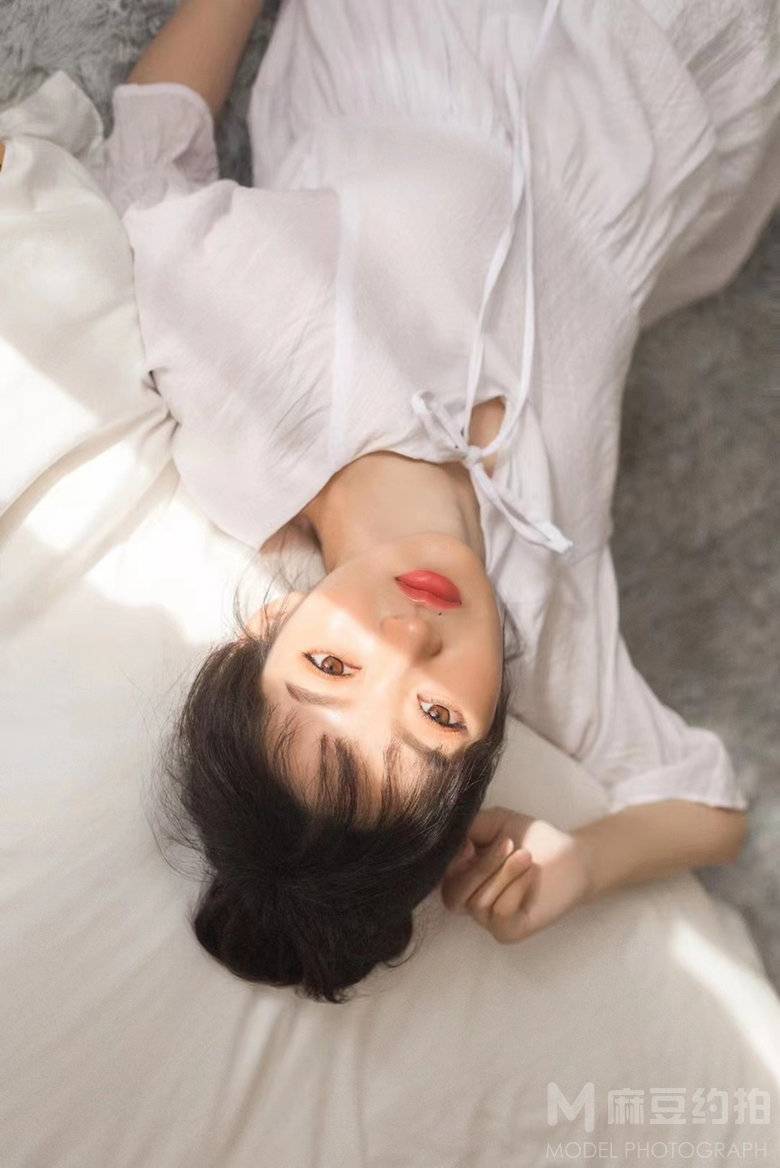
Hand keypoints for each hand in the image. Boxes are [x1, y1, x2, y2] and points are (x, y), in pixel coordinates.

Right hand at [440, 805, 592, 943]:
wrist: (571, 856)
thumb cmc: (530, 838)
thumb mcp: (494, 823)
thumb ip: (467, 828)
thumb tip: (453, 844)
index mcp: (462, 876)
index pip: (440, 879)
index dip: (452, 863)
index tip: (472, 844)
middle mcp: (470, 900)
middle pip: (455, 893)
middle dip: (483, 866)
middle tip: (509, 844)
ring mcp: (489, 919)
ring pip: (478, 903)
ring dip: (505, 874)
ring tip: (526, 857)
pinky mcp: (509, 931)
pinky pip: (500, 914)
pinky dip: (515, 890)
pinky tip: (530, 876)